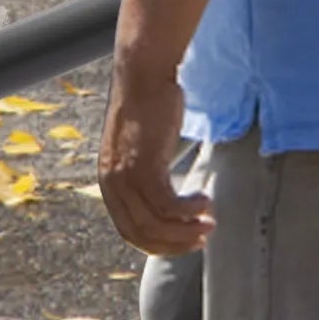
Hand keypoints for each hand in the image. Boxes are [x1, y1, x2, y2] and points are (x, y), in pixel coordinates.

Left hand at [98, 65, 214, 255]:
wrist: (143, 75)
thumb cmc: (148, 106)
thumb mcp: (140, 148)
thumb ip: (146, 173)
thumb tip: (167, 197)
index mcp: (109, 184)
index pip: (131, 232)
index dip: (160, 244)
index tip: (186, 241)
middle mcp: (113, 185)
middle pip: (142, 235)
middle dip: (175, 243)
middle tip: (202, 237)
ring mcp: (127, 177)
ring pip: (156, 224)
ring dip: (186, 230)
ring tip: (209, 222)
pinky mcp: (145, 166)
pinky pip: (168, 204)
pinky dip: (189, 210)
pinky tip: (205, 201)